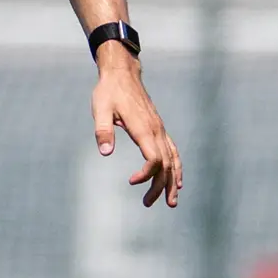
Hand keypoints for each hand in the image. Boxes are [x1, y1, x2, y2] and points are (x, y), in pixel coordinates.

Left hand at [93, 54, 183, 207]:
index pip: (154, 159)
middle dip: (160, 187)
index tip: (131, 182)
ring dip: (173, 182)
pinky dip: (177, 167)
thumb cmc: (109, 92)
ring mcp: (160, 130)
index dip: (146, 174)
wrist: (122, 73)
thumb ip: (103, 131)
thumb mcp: (100, 109)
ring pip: (173, 160)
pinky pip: (173, 151)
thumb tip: (106, 152)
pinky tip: (177, 181)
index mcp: (144, 129)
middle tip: (147, 204)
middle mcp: (157, 131)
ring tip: (171, 202)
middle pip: (166, 165)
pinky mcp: (159, 129)